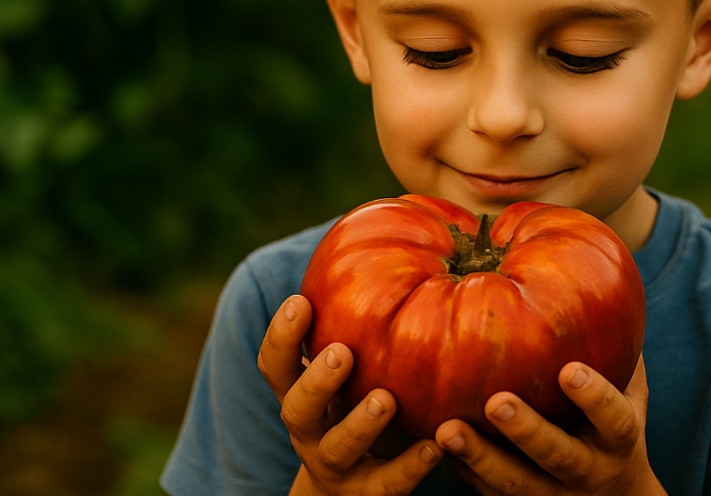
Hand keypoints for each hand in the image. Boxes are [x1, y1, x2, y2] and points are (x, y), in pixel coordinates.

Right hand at [258, 295, 443, 494]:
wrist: (351, 487)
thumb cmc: (358, 404)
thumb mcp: (352, 369)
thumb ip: (361, 324)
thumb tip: (414, 241)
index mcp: (300, 393)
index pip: (275, 365)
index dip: (282, 336)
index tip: (300, 301)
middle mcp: (310, 429)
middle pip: (296, 408)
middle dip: (316, 379)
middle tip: (341, 352)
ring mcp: (336, 465)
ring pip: (337, 448)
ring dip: (359, 423)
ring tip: (385, 399)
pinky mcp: (368, 493)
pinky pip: (387, 483)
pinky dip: (409, 465)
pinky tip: (435, 445)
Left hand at [434, 356, 664, 494]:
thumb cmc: (612, 426)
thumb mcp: (630, 395)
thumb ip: (619, 351)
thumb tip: (609, 281)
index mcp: (618, 439)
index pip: (613, 419)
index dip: (593, 397)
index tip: (569, 370)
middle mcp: (588, 471)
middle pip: (558, 456)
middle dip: (526, 431)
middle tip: (495, 402)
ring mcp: (552, 495)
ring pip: (514, 483)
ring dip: (479, 458)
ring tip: (446, 430)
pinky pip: (487, 493)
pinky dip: (462, 470)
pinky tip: (431, 442)